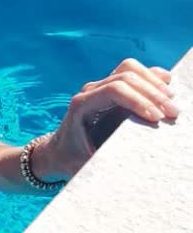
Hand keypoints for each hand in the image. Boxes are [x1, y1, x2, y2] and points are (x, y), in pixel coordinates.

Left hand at [39, 58, 179, 178]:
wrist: (59, 152)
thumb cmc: (72, 160)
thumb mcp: (87, 163)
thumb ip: (107, 157)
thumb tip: (134, 160)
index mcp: (81, 106)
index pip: (114, 91)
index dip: (138, 101)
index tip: (157, 119)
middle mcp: (90, 91)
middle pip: (125, 77)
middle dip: (152, 94)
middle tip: (172, 113)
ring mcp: (100, 87)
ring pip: (129, 69)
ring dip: (153, 82)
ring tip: (171, 100)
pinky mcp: (110, 88)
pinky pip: (131, 73)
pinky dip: (150, 76)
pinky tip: (166, 84)